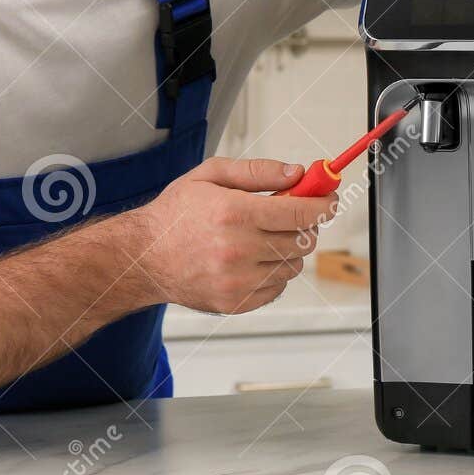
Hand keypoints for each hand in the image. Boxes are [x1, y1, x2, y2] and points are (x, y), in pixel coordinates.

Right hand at [127, 157, 336, 314]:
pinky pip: (277, 288)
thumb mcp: (210, 175)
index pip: (300, 211)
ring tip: (263, 237)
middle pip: (303, 240)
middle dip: (306, 224)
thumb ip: (257, 172)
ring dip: (288, 249)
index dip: (322, 204)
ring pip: (293, 265)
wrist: (144, 257)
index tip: (329, 199)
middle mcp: (237, 250)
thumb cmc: (175, 215)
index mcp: (233, 213)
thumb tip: (297, 173)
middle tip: (293, 214)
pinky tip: (251, 259)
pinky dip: (274, 273)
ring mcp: (238, 281)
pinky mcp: (237, 302)